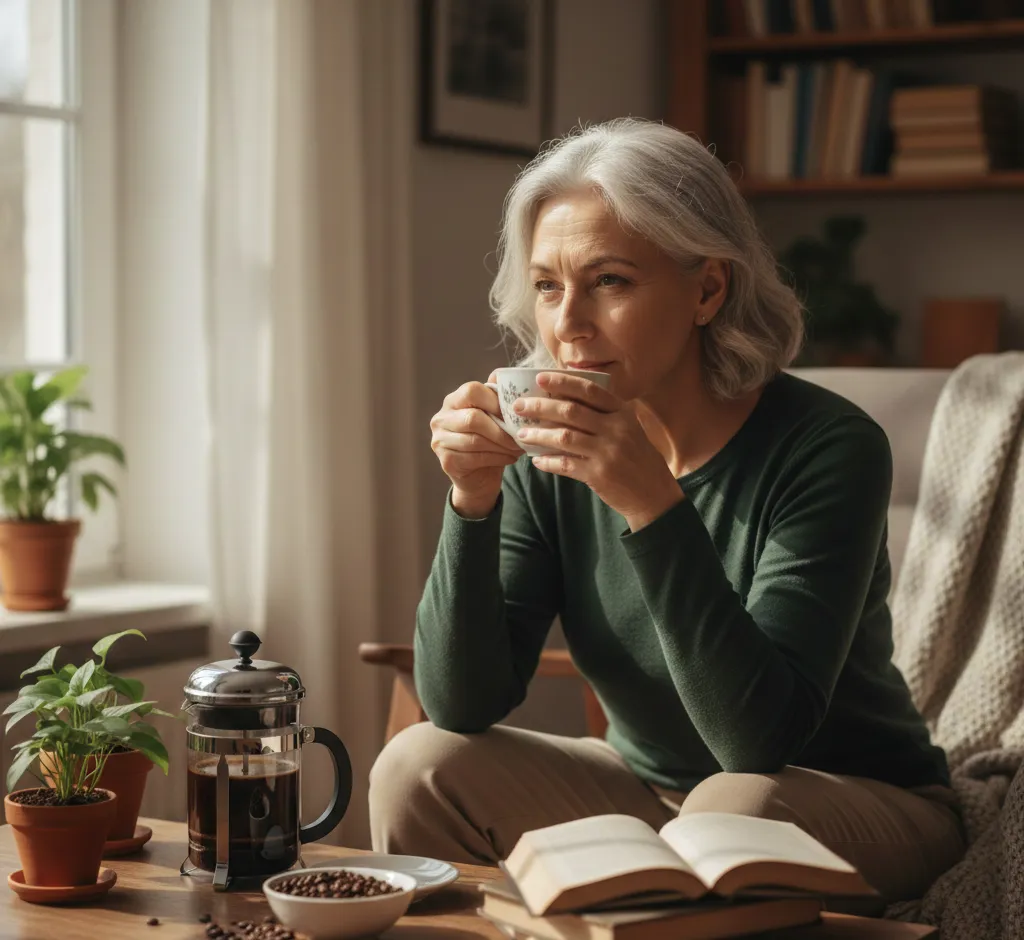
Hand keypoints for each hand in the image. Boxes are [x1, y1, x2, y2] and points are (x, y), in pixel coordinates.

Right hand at [430, 374, 521, 518]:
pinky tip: (510, 458)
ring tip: (518, 448)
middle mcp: (441, 418)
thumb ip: (500, 399)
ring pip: (475, 440)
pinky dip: (497, 458)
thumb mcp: (495, 416)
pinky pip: (475, 458)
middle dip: (501, 430)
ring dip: (502, 446)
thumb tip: (515, 379)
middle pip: (473, 418)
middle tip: (520, 437)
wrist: (478, 475)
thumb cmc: (490, 439)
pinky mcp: (446, 461)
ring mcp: (440, 440)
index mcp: (453, 400)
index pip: (472, 391)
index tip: (515, 414)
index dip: (496, 402)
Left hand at [513, 372, 683, 530]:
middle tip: (519, 406)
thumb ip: (606, 414)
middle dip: (540, 406)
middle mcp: (616, 429)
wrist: (654, 494)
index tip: (540, 378)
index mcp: (622, 413)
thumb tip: (568, 398)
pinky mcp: (599, 475)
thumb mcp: (630, 428)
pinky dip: (548, 461)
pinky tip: (536, 460)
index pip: (589, 390)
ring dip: (538, 435)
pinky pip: (566, 464)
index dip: (562, 382)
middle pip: (570, 411)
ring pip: (564, 437)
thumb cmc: (637, 458)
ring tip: (521, 434)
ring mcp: (607, 452)